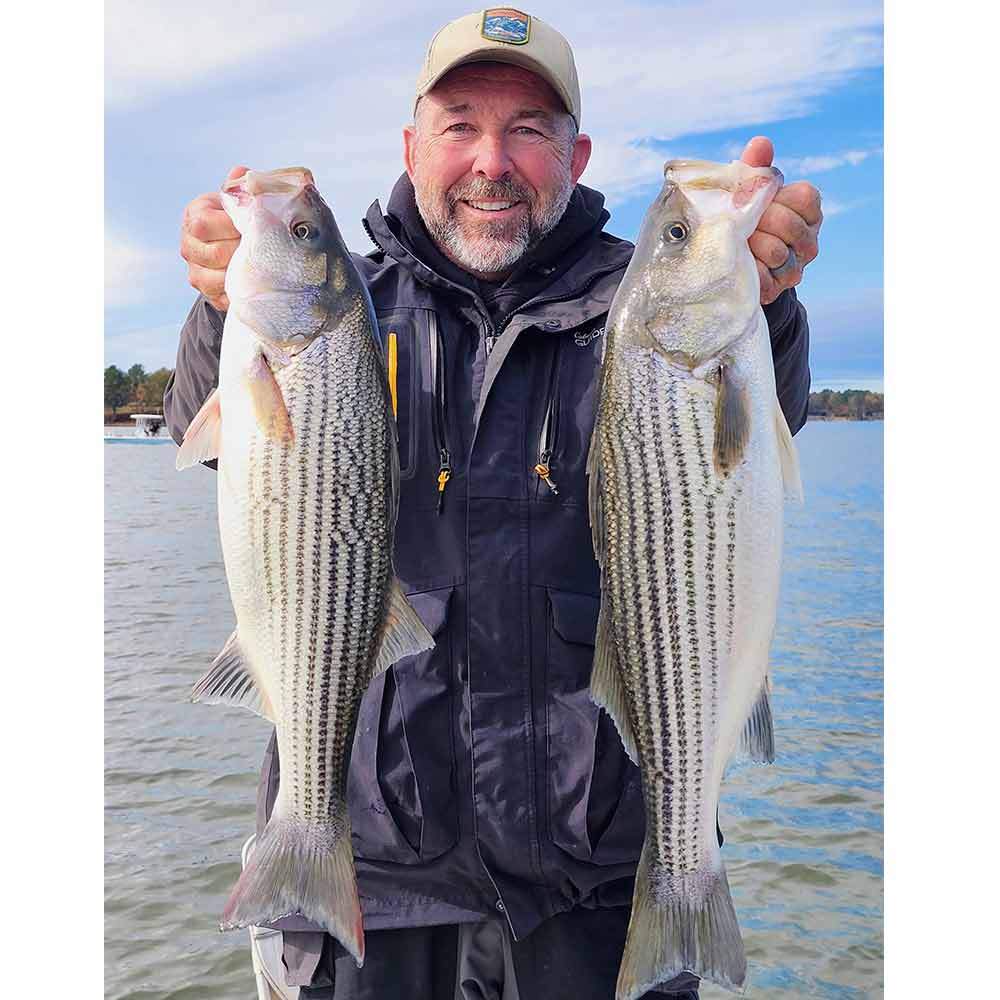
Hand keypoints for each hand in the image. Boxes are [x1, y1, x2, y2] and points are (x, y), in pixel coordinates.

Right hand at [180, 165, 247, 312]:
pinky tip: (254, 284)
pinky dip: (240, 293)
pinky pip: (222, 297)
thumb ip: (241, 187)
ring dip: (241, 273)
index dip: (232, 227)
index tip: (252, 227)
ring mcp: (195, 271)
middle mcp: (189, 244)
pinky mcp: (208, 293)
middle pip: (214, 253)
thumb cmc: (242, 219)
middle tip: (262, 249)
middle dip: (241, 251)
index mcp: (195, 215)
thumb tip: (242, 173)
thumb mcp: (241, 200)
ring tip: (260, 265)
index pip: (206, 223)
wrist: (238, 248)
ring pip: (216, 279)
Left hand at [740, 137, 821, 304]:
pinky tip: (740, 262)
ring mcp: (797, 266)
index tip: (762, 201)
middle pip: (788, 223)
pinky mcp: (778, 287)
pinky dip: (748, 267)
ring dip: (752, 244)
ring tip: (741, 243)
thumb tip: (761, 143)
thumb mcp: (750, 192)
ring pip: (778, 250)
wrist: (732, 264)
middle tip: (744, 224)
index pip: (805, 197)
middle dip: (759, 221)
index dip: (777, 197)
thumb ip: (757, 169)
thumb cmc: (746, 219)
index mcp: (809, 211)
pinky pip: (764, 276)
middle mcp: (809, 240)